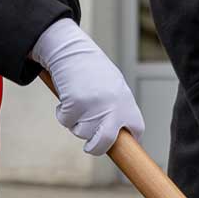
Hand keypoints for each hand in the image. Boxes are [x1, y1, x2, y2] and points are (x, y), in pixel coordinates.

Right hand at [29, 19, 143, 154]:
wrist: (72, 50)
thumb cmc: (91, 68)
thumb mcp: (112, 86)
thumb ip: (117, 107)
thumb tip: (116, 134)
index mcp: (126, 101)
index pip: (136, 129)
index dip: (129, 139)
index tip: (123, 146)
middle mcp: (112, 106)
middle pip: (106, 141)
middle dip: (96, 148)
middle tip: (91, 147)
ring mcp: (93, 107)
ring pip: (80, 131)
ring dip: (75, 122)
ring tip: (76, 100)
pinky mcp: (74, 105)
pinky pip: (65, 121)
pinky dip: (62, 112)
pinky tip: (66, 95)